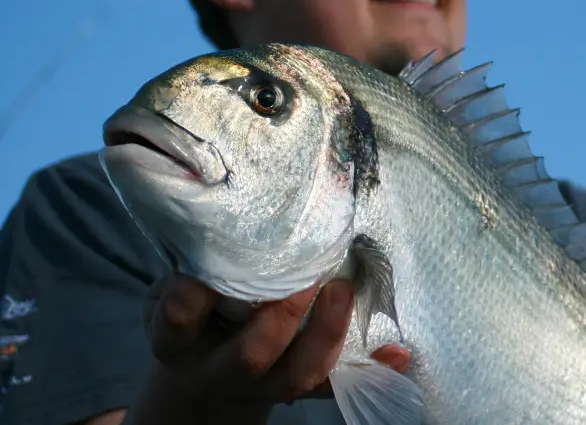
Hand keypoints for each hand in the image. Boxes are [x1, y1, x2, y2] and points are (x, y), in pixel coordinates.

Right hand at [141, 273, 409, 410]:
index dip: (196, 292)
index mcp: (179, 340)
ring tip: (344, 291)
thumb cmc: (195, 312)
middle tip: (309, 273)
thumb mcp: (180, 288)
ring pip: (299, 376)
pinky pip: (337, 386)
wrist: (198, 378)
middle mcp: (218, 370)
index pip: (181, 316)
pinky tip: (398, 352)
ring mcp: (261, 387)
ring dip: (327, 333)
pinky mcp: (298, 392)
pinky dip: (372, 369)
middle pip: (252, 354)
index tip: (219, 257)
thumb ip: (200, 257)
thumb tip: (226, 200)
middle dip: (284, 315)